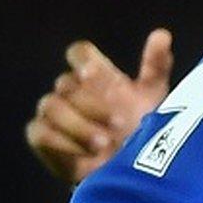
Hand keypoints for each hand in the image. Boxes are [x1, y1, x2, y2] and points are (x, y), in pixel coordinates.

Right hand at [23, 29, 174, 184]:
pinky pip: (39, 132)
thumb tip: (162, 34)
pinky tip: (86, 155)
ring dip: (77, 125)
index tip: (94, 73)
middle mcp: (72, 90)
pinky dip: (62, 143)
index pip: (78, 52)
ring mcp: (55, 113)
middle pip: (65, 83)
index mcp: (96, 75)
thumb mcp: (154, 96)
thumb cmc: (142, 126)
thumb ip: (156, 66)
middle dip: (91, 103)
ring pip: (51, 106)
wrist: (129, 168)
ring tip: (104, 143)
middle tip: (119, 122)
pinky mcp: (43, 136)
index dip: (82, 59)